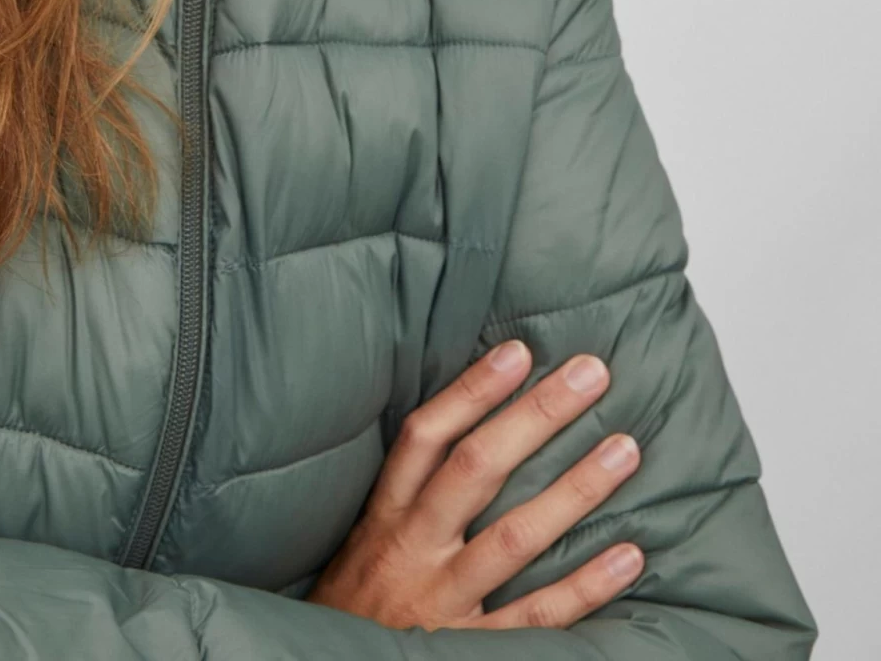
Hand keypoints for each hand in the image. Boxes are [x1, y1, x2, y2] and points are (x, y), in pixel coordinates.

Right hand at [308, 339, 643, 630]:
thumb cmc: (357, 605)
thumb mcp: (367, 538)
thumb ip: (411, 495)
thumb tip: (471, 433)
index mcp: (386, 515)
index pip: (426, 436)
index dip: (472, 390)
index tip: (519, 352)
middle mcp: (412, 549)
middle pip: (476, 469)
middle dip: (535, 417)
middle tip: (590, 374)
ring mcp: (442, 601)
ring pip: (513, 536)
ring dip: (573, 490)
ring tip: (623, 450)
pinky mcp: (468, 650)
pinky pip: (535, 617)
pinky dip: (584, 586)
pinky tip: (628, 556)